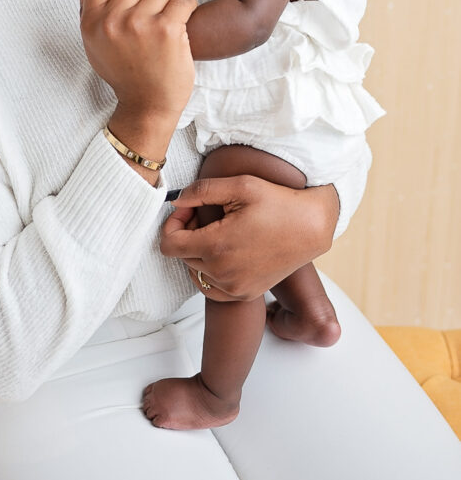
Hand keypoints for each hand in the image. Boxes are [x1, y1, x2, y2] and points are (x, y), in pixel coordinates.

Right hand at [79, 0, 197, 125]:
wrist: (147, 106)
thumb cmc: (124, 72)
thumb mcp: (95, 41)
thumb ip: (88, 6)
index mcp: (91, 21)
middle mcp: (112, 20)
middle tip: (151, 15)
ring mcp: (140, 23)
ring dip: (168, 3)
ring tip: (164, 24)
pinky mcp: (167, 29)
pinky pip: (183, 0)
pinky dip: (187, 8)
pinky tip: (181, 24)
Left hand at [160, 176, 338, 300]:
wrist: (311, 227)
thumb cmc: (277, 202)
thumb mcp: (239, 185)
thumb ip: (200, 191)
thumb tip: (175, 201)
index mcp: (216, 247)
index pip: (169, 244)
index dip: (172, 223)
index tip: (189, 210)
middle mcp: (223, 273)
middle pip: (181, 256)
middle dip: (186, 234)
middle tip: (206, 216)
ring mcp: (234, 288)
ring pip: (195, 272)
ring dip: (198, 253)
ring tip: (218, 232)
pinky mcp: (245, 294)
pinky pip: (211, 288)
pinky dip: (210, 272)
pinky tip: (223, 253)